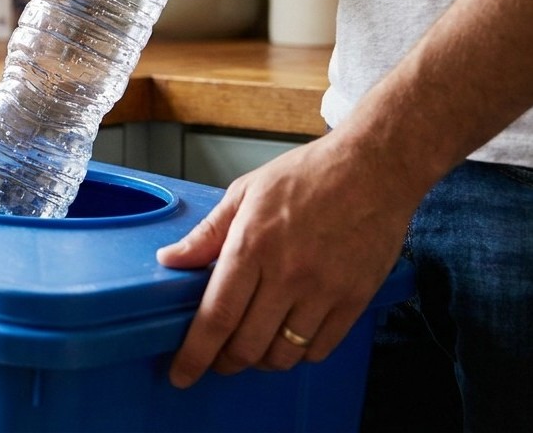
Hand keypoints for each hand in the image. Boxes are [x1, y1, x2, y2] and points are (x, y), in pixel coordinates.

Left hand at [155, 133, 417, 387]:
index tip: (181, 374)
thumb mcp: (245, 193)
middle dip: (225, 362)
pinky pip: (321, 348)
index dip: (195, 354)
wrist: (374, 168)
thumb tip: (170, 260)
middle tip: (216, 359)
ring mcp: (324, 290)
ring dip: (261, 361)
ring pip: (284, 354)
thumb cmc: (306, 175)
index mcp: (252, 246)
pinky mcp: (355, 299)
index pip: (216, 316)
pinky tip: (288, 340)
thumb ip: (206, 234)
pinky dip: (299, 354)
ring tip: (252, 349)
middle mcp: (287, 274)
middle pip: (247, 345)